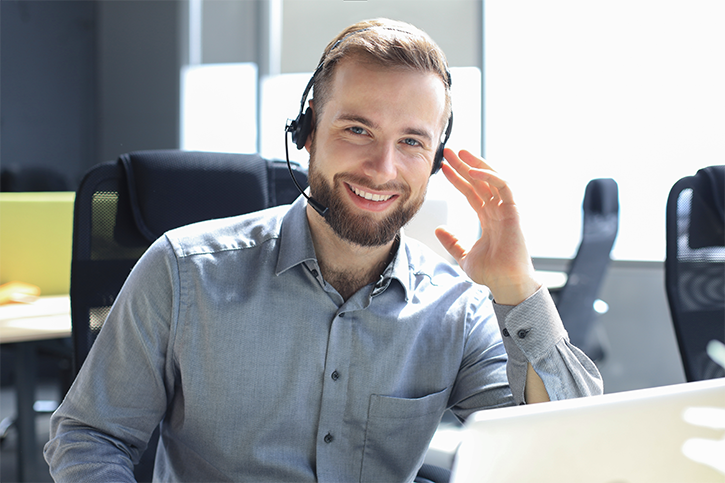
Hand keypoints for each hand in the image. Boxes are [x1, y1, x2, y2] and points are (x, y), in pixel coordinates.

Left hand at [434, 149, 539, 304]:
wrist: (506, 284)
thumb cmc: (492, 273)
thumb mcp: (464, 256)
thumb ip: (453, 242)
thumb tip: (439, 229)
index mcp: (488, 219)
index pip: (471, 193)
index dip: (457, 179)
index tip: (442, 168)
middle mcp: (498, 211)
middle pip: (479, 182)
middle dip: (463, 166)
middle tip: (447, 151)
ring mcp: (506, 210)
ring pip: (491, 179)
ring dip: (475, 164)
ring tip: (459, 153)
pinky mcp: (514, 212)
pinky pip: (503, 187)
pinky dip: (489, 177)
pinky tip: (472, 171)